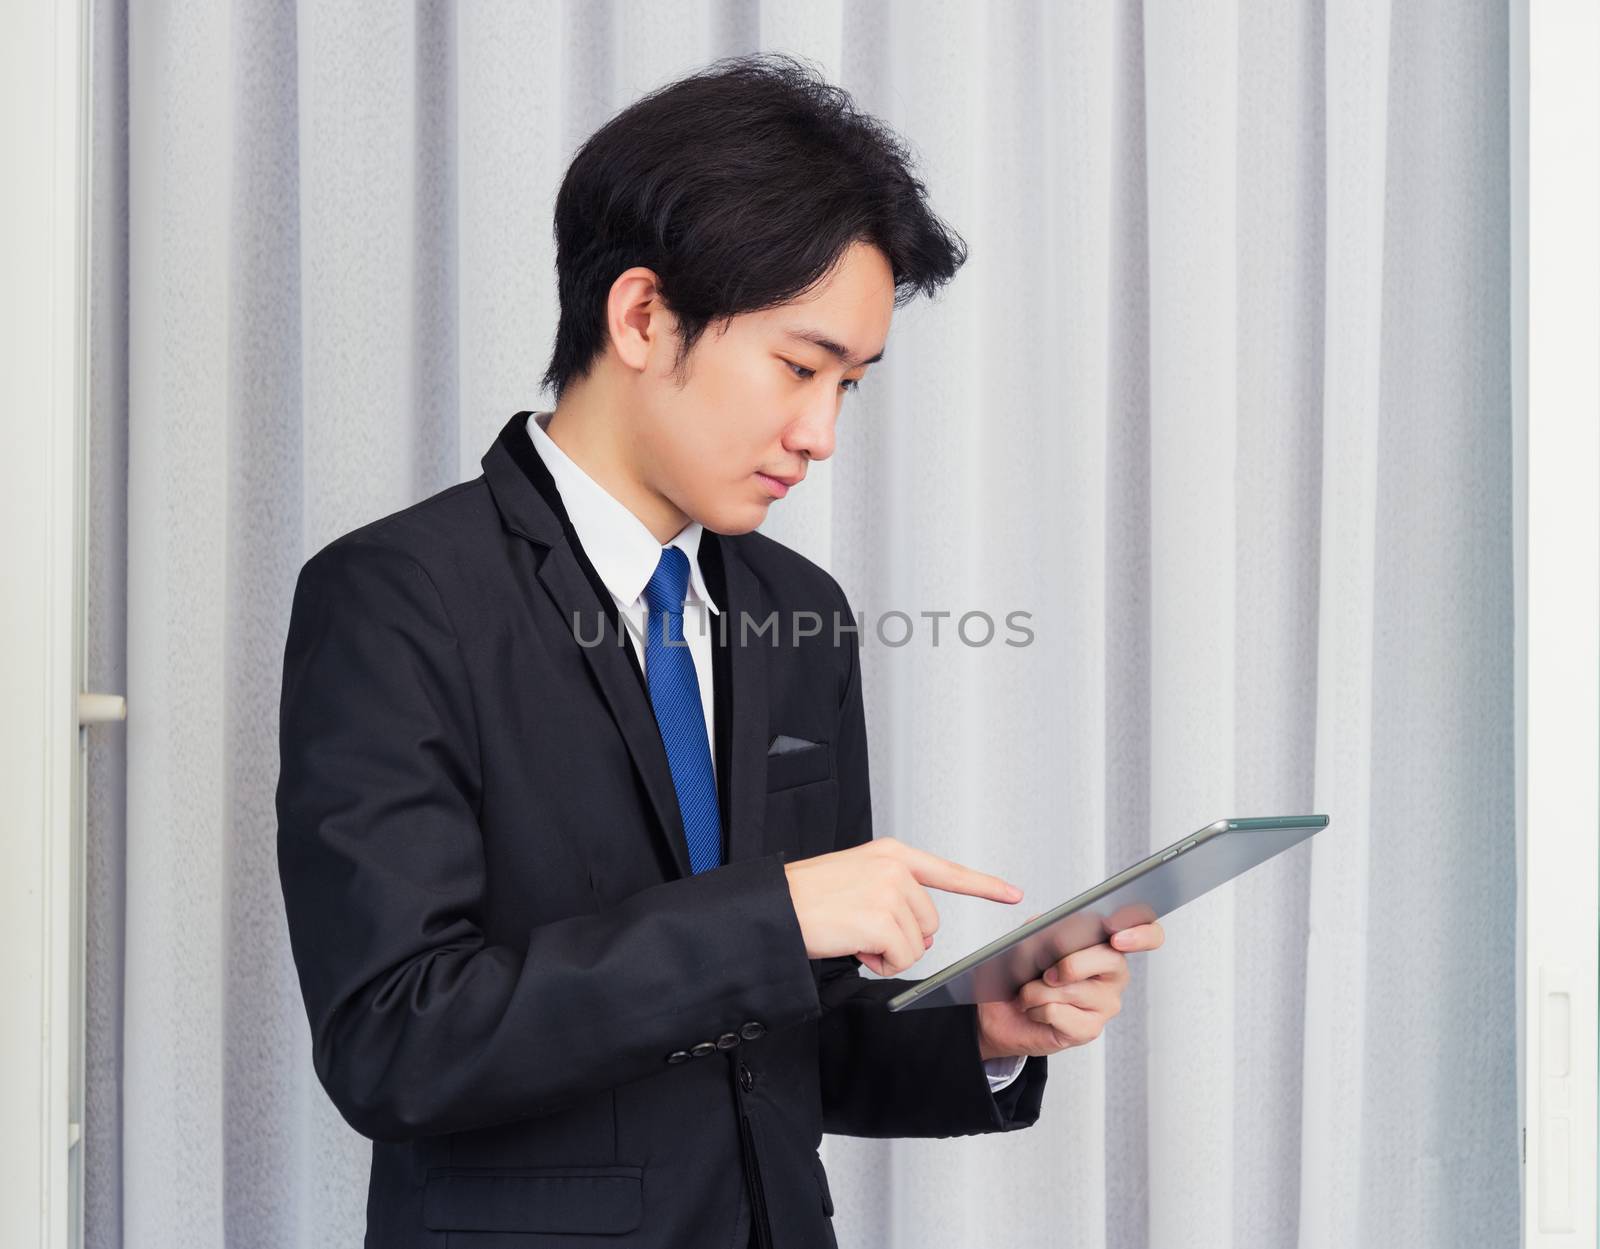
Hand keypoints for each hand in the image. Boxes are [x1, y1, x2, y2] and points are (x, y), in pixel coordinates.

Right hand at [783, 837, 1023, 976]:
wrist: (774, 908)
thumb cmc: (807, 899)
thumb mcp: (857, 880)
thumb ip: (896, 896)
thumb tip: (922, 935)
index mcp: (891, 854)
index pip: (947, 871)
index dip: (983, 886)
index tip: (1013, 894)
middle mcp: (895, 868)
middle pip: (931, 923)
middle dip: (902, 938)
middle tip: (861, 932)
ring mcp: (889, 892)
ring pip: (917, 945)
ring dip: (888, 953)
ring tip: (853, 936)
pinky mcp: (881, 919)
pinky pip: (901, 960)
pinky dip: (879, 965)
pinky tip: (853, 948)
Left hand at [975, 918, 1164, 1061]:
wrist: (1002, 1010)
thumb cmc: (1023, 972)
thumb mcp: (1031, 939)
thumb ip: (1046, 927)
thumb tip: (1049, 923)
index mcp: (1107, 943)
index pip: (1149, 934)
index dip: (1142, 934)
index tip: (1118, 937)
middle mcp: (1114, 973)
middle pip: (1110, 958)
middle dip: (1071, 962)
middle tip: (1046, 972)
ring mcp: (1106, 1003)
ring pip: (1073, 988)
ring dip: (1037, 989)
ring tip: (1029, 992)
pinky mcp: (1090, 1029)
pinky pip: (1058, 1012)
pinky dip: (1036, 1009)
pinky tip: (1035, 1011)